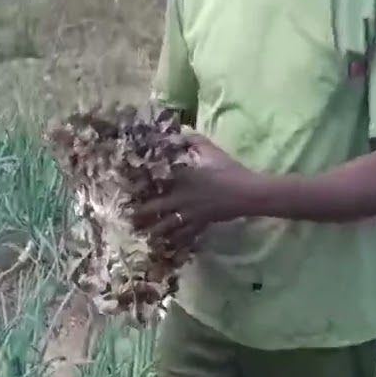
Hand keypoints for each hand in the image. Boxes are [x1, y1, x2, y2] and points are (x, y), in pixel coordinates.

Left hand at [130, 134, 264, 250]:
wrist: (248, 193)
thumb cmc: (229, 169)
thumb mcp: (211, 150)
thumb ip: (192, 140)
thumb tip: (178, 132)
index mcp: (181, 178)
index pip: (155, 181)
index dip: (139, 185)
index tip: (127, 188)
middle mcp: (181, 198)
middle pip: (155, 208)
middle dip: (141, 214)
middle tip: (129, 218)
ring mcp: (190, 214)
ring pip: (167, 226)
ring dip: (153, 230)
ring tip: (143, 234)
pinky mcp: (201, 224)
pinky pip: (184, 235)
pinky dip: (175, 240)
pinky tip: (167, 244)